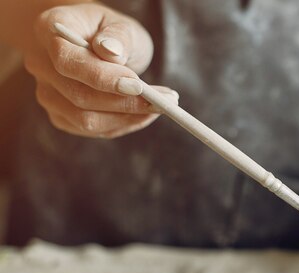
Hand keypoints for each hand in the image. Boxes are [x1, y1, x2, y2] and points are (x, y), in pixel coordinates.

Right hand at [23, 3, 177, 138]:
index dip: (102, 77)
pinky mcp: (62, 116)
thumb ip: (117, 37)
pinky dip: (125, 124)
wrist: (101, 45)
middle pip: (79, 96)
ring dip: (130, 118)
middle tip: (166, 101)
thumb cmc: (112, 32)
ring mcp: (48, 94)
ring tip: (162, 106)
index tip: (138, 85)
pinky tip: (145, 113)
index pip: (67, 61)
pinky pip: (95, 130)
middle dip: (127, 103)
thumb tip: (111, 52)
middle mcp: (40, 64)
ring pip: (87, 120)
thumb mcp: (121, 24)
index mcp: (48, 31)